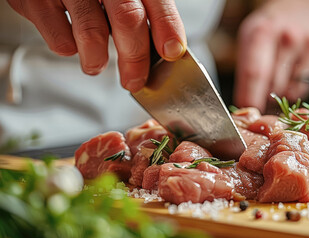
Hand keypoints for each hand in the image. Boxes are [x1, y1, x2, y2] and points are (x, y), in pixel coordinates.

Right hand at [6, 0, 186, 91]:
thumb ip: (142, 14)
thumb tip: (165, 51)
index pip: (156, 2)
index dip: (168, 28)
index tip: (172, 52)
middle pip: (128, 19)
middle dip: (135, 59)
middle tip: (135, 80)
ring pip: (92, 30)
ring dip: (98, 59)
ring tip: (96, 66)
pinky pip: (58, 36)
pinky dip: (68, 49)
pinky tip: (71, 46)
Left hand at [234, 0, 308, 111]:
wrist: (302, 5)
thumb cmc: (273, 29)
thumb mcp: (250, 39)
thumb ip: (247, 72)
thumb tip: (247, 108)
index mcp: (264, 32)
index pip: (255, 74)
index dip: (252, 98)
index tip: (251, 114)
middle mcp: (290, 37)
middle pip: (276, 87)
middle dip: (270, 98)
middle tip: (270, 90)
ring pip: (299, 92)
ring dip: (293, 93)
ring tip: (290, 75)